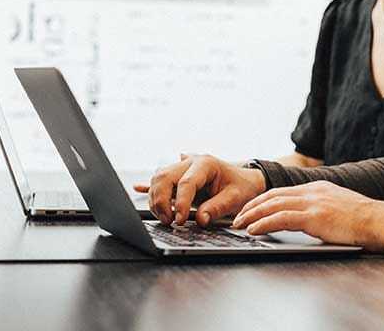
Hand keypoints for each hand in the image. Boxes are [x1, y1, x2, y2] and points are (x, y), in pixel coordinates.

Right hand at [133, 154, 265, 226]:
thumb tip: (200, 220)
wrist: (245, 180)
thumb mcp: (235, 198)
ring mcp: (182, 168)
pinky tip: (138, 188)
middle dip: (162, 200)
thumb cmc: (241, 186)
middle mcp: (190, 162)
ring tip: (165, 218)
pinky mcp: (179, 177)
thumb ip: (217, 208)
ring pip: (159, 179)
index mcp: (206, 164)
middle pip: (165, 177)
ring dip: (157, 198)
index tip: (180, 220)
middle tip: (169, 221)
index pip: (186, 182)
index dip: (180, 203)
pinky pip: (160, 180)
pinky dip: (150, 187)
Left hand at [231, 181, 383, 252]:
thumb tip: (308, 219)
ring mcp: (314, 202)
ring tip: (238, 224)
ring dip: (252, 215)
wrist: (380, 221)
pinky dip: (263, 223)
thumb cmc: (364, 220)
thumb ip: (322, 208)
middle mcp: (313, 191)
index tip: (250, 208)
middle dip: (251, 206)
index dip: (262, 200)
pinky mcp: (315, 217)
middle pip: (273, 195)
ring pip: (273, 205)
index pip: (282, 191)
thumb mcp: (339, 207)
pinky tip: (253, 230)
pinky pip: (281, 218)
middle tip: (237, 217)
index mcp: (318, 187)